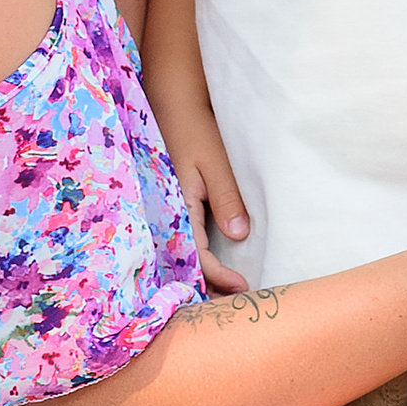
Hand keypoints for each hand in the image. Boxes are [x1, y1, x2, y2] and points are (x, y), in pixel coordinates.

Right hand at [162, 111, 252, 294]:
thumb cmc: (194, 129)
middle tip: (232, 303)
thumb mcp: (214, 162)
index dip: (218, 276)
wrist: (172, 103)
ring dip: (198, 273)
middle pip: (182, 262)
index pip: (195, 255)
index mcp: (174, 207)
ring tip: (220, 292)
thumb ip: (226, 198)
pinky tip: (206, 263)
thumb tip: (239, 235)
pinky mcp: (168, 203)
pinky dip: (193, 255)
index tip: (243, 287)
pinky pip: (178, 238)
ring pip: (178, 253)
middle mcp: (164, 212)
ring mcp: (163, 209)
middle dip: (205, 285)